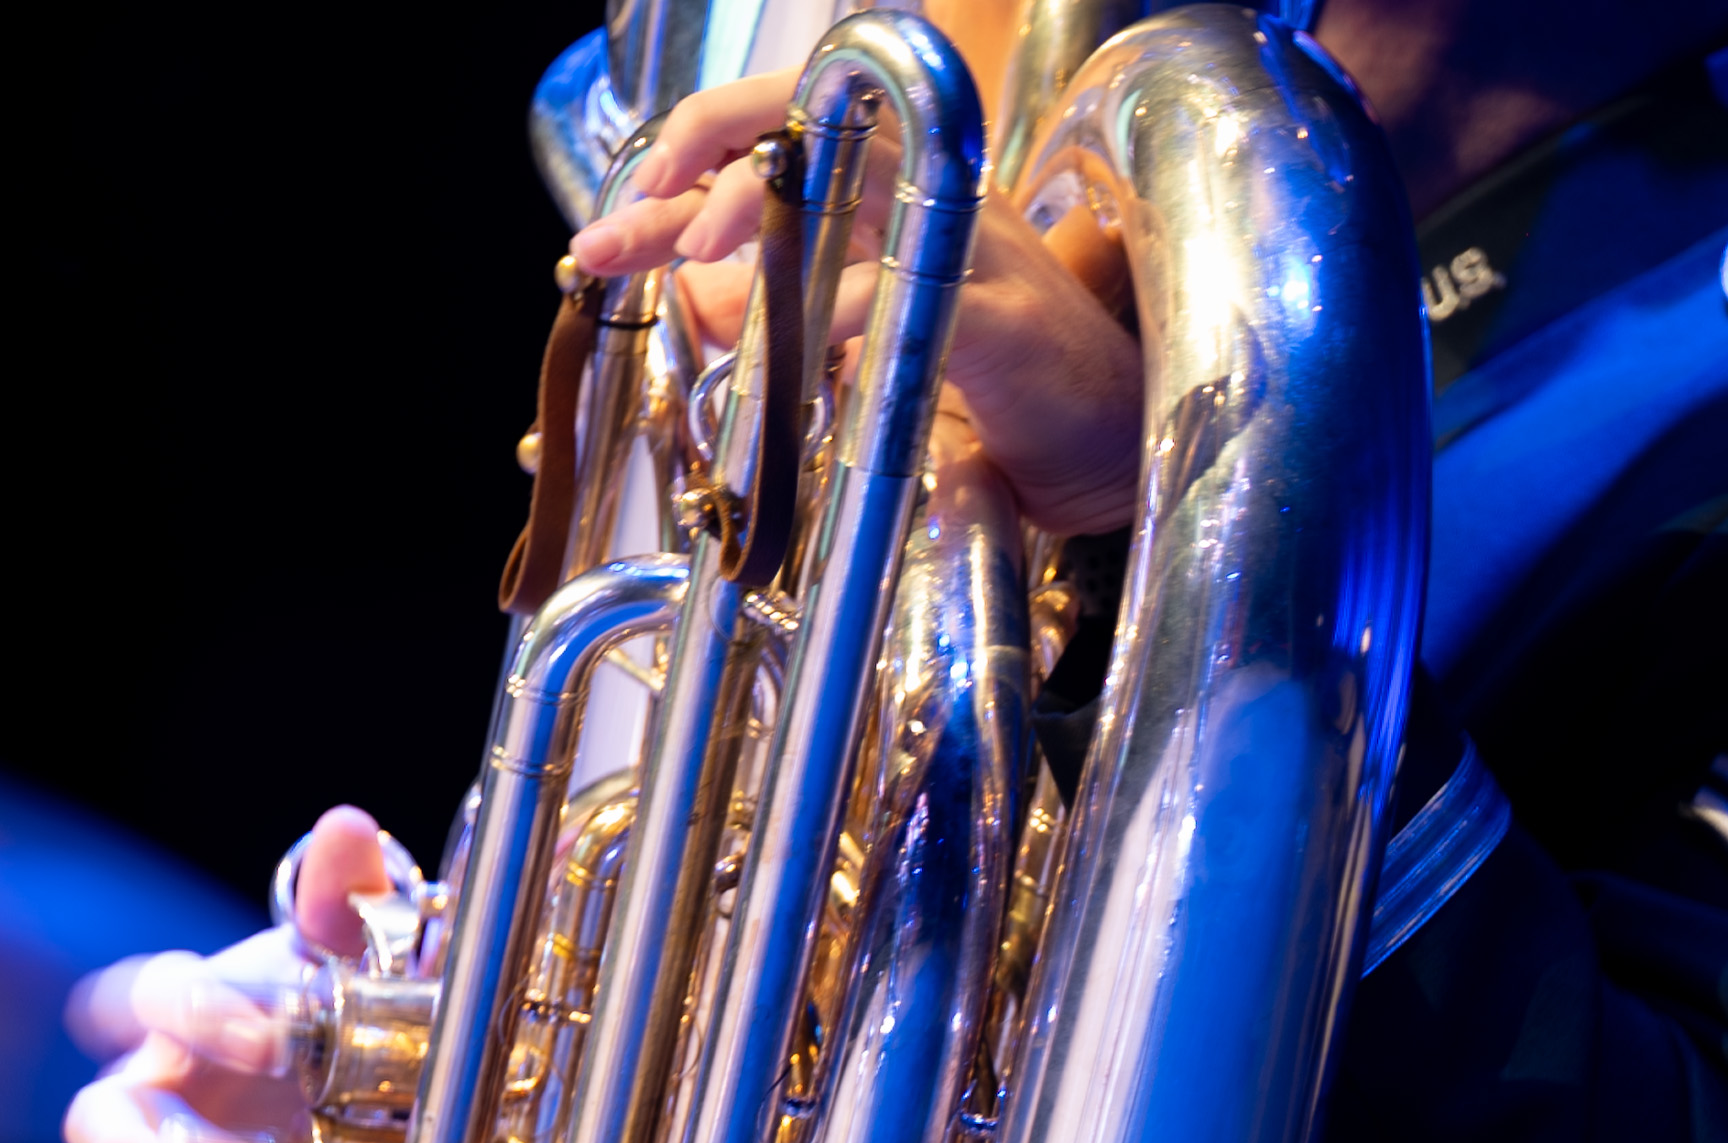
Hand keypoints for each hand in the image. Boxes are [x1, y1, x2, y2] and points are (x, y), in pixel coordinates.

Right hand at [54, 806, 392, 1142]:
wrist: (352, 1089)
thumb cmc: (341, 1007)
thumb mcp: (360, 952)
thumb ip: (349, 897)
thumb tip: (348, 828)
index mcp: (199, 1010)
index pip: (164, 991)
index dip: (201, 1009)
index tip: (264, 1037)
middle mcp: (160, 1096)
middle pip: (112, 1115)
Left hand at [566, 74, 1141, 535]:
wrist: (1104, 439)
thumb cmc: (989, 375)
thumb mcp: (868, 321)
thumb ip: (783, 293)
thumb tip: (679, 288)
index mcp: (899, 185)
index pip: (785, 122)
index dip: (695, 144)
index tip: (623, 204)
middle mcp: (935, 192)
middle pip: (814, 118)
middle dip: (708, 152)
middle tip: (635, 218)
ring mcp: (972, 246)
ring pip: (863, 180)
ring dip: (765, 211)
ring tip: (692, 256)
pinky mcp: (1001, 317)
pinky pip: (910, 296)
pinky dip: (841, 315)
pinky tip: (786, 347)